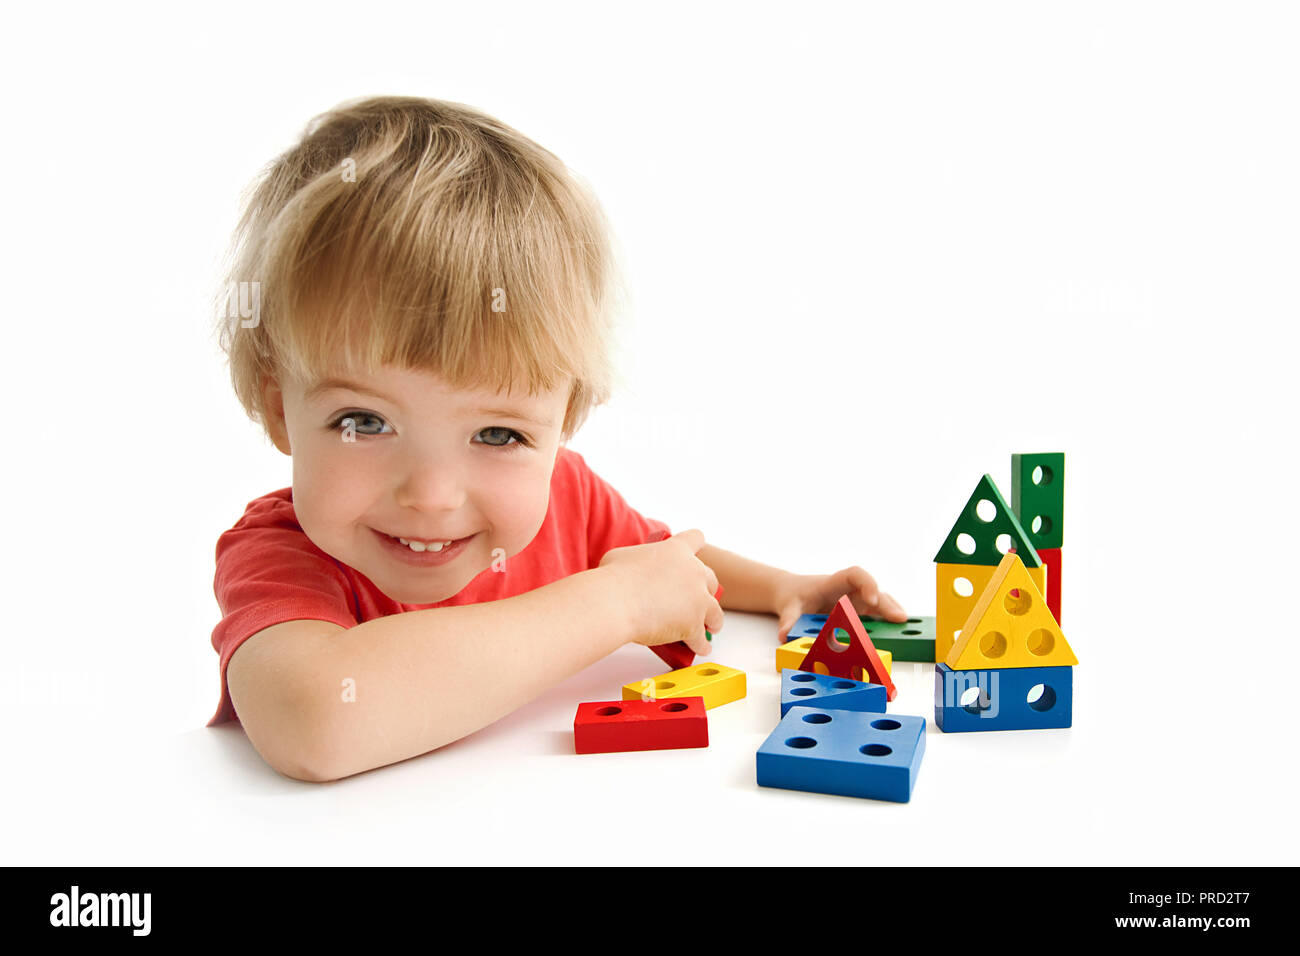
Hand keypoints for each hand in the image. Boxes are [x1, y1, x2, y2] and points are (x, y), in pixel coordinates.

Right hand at [597, 528, 722, 656]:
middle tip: (698, 598)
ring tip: (711, 627)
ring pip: (715, 612)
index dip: (694, 545)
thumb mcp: (622, 556)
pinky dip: (701, 646)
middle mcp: (693, 572)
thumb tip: (631, 572)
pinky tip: (700, 649)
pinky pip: (702, 640)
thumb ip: (636, 561)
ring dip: (712, 620)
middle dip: (706, 590)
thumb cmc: (613, 578)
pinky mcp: (694, 625)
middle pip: (711, 579)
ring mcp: (697, 600)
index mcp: (676, 550)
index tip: (694, 552)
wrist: (616, 602)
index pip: (695, 538)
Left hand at [773, 567, 905, 642]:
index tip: (870, 600)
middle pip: (873, 591)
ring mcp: (857, 602)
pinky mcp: (859, 614)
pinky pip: (876, 616)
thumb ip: (789, 620)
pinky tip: (897, 634)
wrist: (792, 596)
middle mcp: (850, 590)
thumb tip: (785, 635)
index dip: (867, 584)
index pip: (856, 575)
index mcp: (834, 582)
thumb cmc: (793, 596)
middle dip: (887, 604)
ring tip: (904, 627)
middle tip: (899, 618)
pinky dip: (886, 624)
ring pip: (880, 604)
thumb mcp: (789, 608)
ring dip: (891, 613)